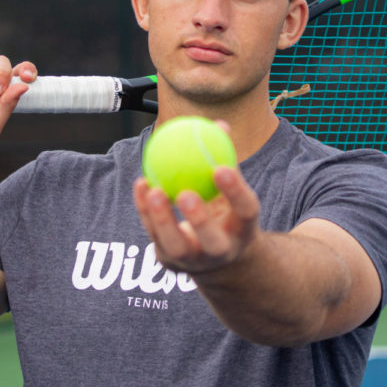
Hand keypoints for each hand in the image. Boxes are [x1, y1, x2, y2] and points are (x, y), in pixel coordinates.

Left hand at [133, 165, 260, 274]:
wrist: (215, 256)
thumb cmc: (224, 210)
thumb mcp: (230, 188)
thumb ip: (224, 158)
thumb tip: (219, 124)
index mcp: (243, 230)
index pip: (246, 211)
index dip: (235, 192)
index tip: (221, 168)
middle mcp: (221, 251)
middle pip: (213, 242)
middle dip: (200, 220)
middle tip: (185, 193)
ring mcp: (194, 261)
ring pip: (177, 247)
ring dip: (163, 219)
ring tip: (154, 190)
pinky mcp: (170, 262)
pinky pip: (154, 236)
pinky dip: (145, 211)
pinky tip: (141, 185)